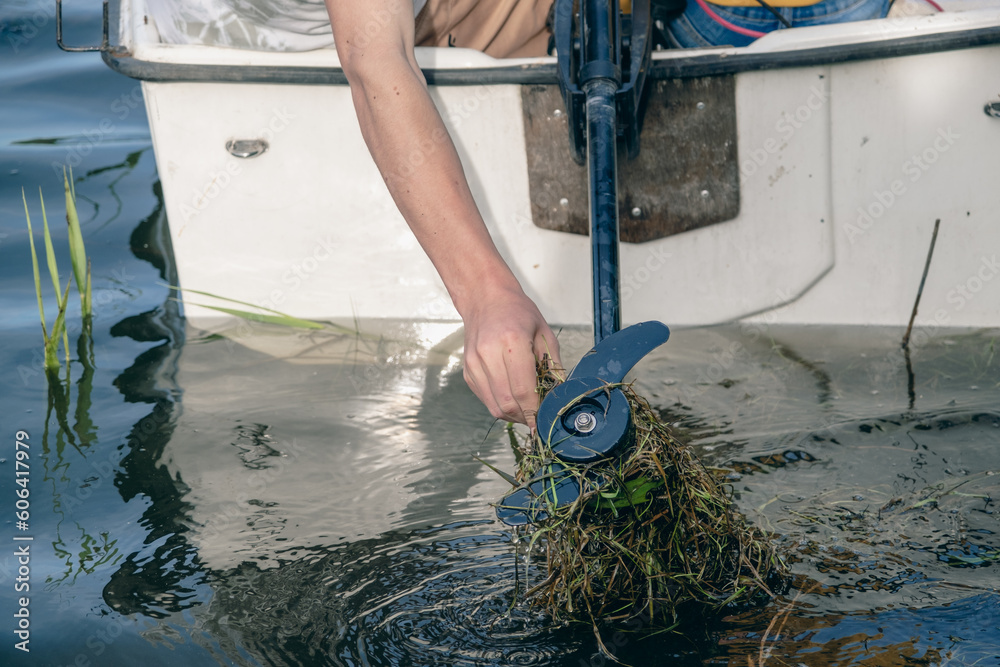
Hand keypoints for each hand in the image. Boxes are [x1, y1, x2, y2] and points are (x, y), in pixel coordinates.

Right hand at [460, 288, 560, 428]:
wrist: (485, 299)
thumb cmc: (517, 313)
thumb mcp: (544, 333)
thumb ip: (552, 365)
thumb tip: (557, 396)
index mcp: (512, 342)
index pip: (523, 390)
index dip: (535, 411)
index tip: (545, 420)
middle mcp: (488, 354)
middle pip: (508, 403)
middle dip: (526, 417)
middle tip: (538, 419)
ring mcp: (474, 364)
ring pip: (495, 406)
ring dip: (513, 415)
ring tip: (527, 411)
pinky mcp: (468, 371)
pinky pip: (486, 399)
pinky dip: (501, 406)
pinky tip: (513, 399)